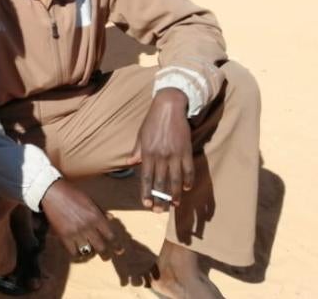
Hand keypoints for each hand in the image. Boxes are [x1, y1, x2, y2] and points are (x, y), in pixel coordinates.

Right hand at [40, 180, 122, 257]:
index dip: (116, 245)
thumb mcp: (90, 200)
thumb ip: (100, 210)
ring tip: (89, 253)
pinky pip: (74, 252)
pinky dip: (77, 254)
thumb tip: (111, 218)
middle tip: (105, 257)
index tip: (119, 251)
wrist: (53, 192)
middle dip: (105, 254)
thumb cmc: (72, 193)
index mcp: (96, 216)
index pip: (110, 236)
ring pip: (88, 251)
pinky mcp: (65, 236)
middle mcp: (88, 226)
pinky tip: (77, 253)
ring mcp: (76, 232)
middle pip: (101, 247)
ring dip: (90, 253)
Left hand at [130, 88, 192, 212]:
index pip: (146, 177)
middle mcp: (160, 156)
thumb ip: (137, 151)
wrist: (169, 107)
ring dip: (174, 194)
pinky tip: (186, 189)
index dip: (146, 192)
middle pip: (160, 182)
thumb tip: (129, 163)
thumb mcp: (141, 135)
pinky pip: (188, 170)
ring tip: (173, 204)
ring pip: (175, 180)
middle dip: (159, 198)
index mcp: (147, 153)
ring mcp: (174, 154)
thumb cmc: (152, 121)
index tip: (146, 204)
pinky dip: (188, 180)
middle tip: (159, 211)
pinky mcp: (186, 151)